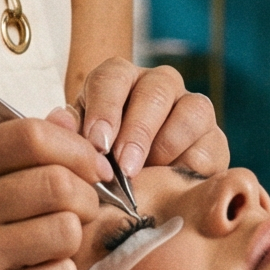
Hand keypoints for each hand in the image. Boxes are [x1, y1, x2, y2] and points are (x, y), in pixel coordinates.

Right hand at [0, 116, 107, 269]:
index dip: (75, 149)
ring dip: (73, 241)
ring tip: (52, 249)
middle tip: (80, 213)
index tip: (91, 169)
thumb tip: (66, 116)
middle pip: (57, 183)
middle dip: (86, 198)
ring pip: (66, 230)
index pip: (30, 136)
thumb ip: (13, 153)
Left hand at [67, 58, 227, 182]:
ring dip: (167, 144)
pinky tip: (173, 182)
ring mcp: (191, 108)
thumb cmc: (102, 162)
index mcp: (120, 79)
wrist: (139, 192)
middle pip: (155, 90)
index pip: (113, 77)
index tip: (98, 143)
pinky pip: (211, 143)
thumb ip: (69, 133)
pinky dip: (192, 164)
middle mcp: (158, 85)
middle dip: (138, 130)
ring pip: (192, 109)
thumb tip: (56, 120)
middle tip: (124, 166)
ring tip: (148, 175)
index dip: (105, 109)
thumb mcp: (80, 146)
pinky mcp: (213, 138)